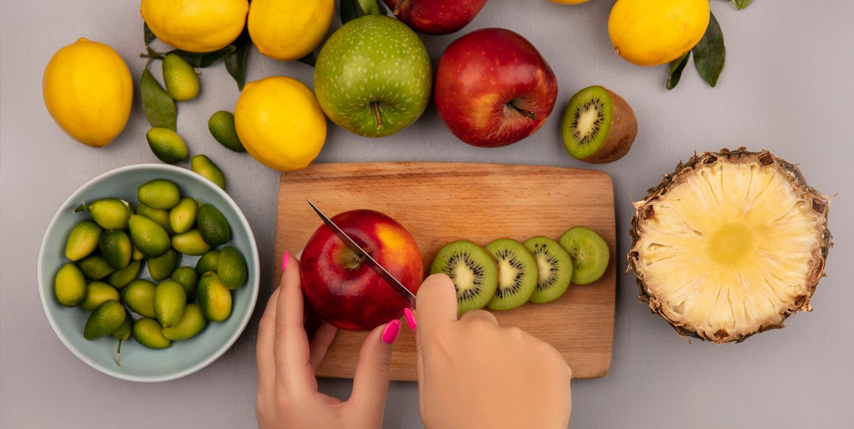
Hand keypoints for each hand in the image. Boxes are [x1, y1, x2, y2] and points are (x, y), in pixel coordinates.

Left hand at [255, 252, 401, 428]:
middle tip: (298, 264)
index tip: (292, 259)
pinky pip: (281, 362)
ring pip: (272, 345)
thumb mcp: (365, 415)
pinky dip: (296, 339)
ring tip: (311, 289)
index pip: (285, 327)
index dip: (290, 289)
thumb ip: (374, 367)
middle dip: (284, 293)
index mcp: (288, 393)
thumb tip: (388, 326)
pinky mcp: (278, 407)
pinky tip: (319, 329)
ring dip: (289, 314)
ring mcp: (270, 402)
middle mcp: (270, 394)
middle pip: (270, 331)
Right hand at [414, 274, 571, 428]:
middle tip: (481, 381)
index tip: (444, 311)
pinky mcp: (547, 351)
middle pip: (476, 321)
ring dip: (508, 361)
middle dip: (478, 344)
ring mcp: (516, 338)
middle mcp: (478, 331)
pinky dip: (534, 373)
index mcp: (442, 342)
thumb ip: (430, 354)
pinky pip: (536, 354)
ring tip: (507, 398)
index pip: (435, 289)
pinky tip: (527, 399)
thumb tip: (428, 326)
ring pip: (508, 340)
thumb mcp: (430, 396)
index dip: (440, 298)